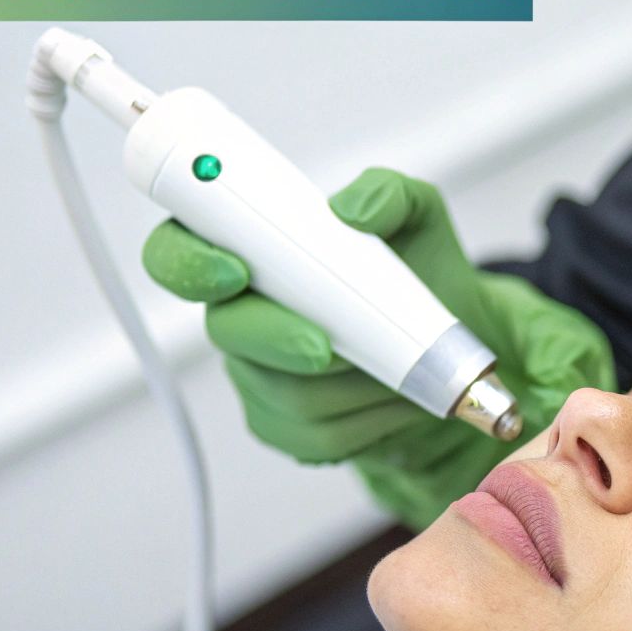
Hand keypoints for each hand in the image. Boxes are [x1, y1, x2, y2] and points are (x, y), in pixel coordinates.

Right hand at [141, 167, 615, 529]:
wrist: (452, 349)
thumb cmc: (420, 274)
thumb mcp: (418, 218)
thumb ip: (387, 194)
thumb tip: (353, 209)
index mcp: (251, 251)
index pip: (179, 250)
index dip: (188, 262)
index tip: (234, 270)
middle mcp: (242, 313)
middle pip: (225, 332)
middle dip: (275, 337)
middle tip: (325, 343)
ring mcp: (258, 373)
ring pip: (282, 391)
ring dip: (348, 383)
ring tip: (398, 365)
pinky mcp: (285, 425)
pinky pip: (313, 436)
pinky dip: (366, 420)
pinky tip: (394, 401)